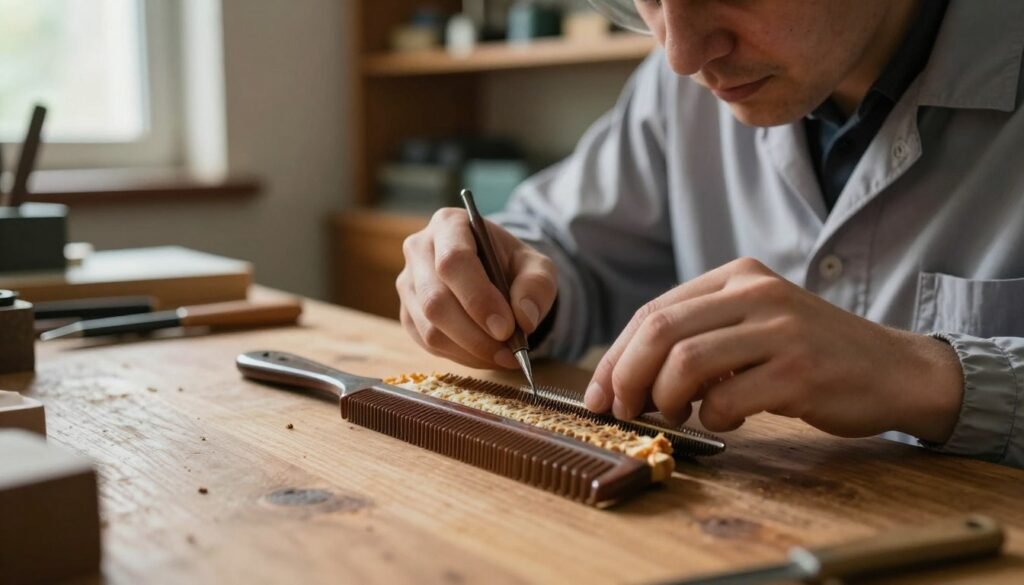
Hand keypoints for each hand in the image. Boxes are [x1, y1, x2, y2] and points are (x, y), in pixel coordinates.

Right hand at [397, 208, 557, 368]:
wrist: (494, 274)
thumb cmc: (512, 265)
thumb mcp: (536, 266)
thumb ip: (536, 285)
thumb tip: (524, 317)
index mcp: (449, 225)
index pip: (453, 262)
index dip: (478, 298)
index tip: (506, 327)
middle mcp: (419, 250)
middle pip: (436, 300)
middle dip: (475, 334)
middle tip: (509, 350)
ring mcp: (408, 284)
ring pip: (430, 329)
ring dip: (470, 350)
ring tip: (504, 355)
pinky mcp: (407, 314)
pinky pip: (428, 344)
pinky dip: (461, 356)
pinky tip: (486, 355)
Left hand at [584, 258, 964, 442]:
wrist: (894, 369)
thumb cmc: (812, 353)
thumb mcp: (754, 324)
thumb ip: (700, 336)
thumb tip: (630, 377)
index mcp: (737, 276)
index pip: (654, 311)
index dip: (616, 356)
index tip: (598, 393)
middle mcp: (757, 293)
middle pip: (660, 331)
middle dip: (626, 377)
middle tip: (620, 410)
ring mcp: (781, 330)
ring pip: (687, 362)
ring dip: (665, 399)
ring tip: (674, 414)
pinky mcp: (801, 371)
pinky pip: (729, 398)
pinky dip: (713, 416)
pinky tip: (725, 419)